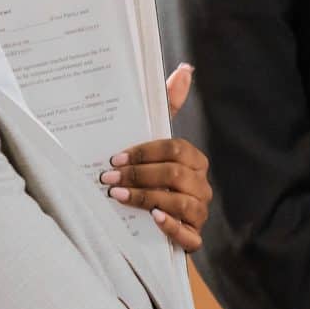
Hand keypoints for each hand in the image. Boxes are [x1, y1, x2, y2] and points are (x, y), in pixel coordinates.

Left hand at [99, 65, 208, 249]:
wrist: (144, 225)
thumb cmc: (148, 177)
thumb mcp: (152, 144)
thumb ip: (167, 106)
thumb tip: (185, 70)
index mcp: (194, 161)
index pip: (176, 150)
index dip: (145, 153)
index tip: (115, 159)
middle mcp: (200, 186)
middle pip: (176, 175)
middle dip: (140, 175)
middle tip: (108, 179)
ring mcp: (199, 213)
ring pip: (182, 203)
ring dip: (148, 198)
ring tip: (119, 197)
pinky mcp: (193, 239)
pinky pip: (190, 235)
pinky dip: (172, 226)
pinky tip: (154, 218)